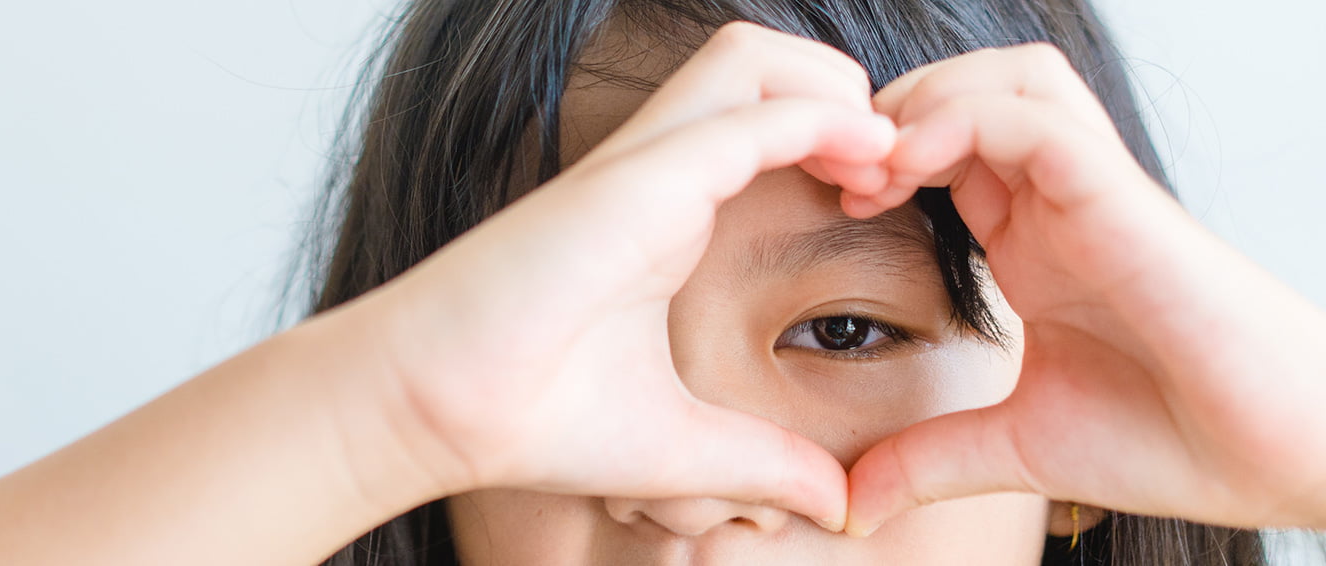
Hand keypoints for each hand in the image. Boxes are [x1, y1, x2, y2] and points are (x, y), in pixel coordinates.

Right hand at [328, 22, 895, 529]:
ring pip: (754, 58)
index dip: (837, 143)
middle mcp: (660, 174)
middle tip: (888, 167)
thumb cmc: (534, 417)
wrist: (437, 409)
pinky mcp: (638, 179)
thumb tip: (834, 503)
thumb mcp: (684, 446)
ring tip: (879, 157)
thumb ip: (763, 463)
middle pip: (764, 65)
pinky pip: (747, 112)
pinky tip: (867, 158)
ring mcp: (646, 168)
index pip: (765, 125)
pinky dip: (819, 116)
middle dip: (844, 90)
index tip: (878, 202)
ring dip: (834, 87)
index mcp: (668, 213)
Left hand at [841, 43, 1325, 549]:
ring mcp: (1091, 192)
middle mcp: (1057, 201)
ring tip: (876, 166)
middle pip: (968, 88)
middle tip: (838, 174)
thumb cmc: (1173, 438)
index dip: (875, 160)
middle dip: (891, 112)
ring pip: (1005, 79)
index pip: (942, 150)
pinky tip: (914, 168)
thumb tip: (849, 504)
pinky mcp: (1121, 197)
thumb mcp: (1017, 449)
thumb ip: (931, 461)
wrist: (1285, 456)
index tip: (829, 206)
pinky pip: (1034, 119)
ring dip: (927, 101)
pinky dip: (965, 121)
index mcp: (1030, 241)